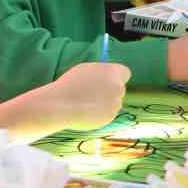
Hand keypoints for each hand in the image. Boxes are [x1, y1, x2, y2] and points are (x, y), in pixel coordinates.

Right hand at [15, 61, 129, 134]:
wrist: (62, 105)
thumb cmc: (71, 83)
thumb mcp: (86, 69)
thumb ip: (101, 73)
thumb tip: (106, 76)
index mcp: (113, 72)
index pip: (125, 72)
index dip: (117, 76)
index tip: (108, 79)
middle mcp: (118, 88)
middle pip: (119, 88)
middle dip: (110, 90)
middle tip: (94, 92)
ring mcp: (115, 104)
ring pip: (114, 102)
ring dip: (105, 103)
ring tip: (86, 102)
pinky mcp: (109, 118)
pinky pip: (107, 114)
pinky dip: (99, 113)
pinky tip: (86, 111)